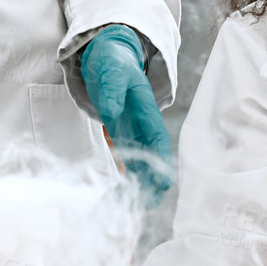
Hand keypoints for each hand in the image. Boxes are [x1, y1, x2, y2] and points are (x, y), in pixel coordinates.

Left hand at [80, 25, 171, 200]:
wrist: (106, 57)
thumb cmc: (112, 62)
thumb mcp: (110, 70)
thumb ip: (111, 89)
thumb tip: (111, 113)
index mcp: (146, 112)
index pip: (158, 141)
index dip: (160, 164)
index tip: (159, 185)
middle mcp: (143, 126)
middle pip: (152, 160)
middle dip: (149, 185)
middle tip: (139, 208)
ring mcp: (132, 134)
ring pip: (140, 166)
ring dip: (136, 188)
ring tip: (124, 209)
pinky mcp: (121, 138)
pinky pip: (126, 164)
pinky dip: (123, 181)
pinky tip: (115, 199)